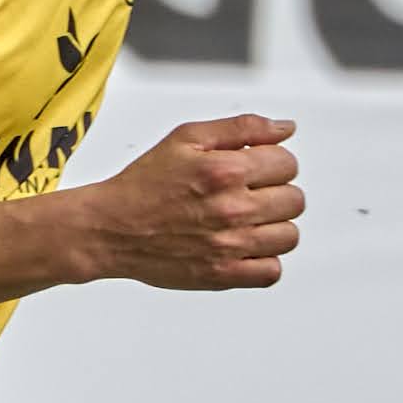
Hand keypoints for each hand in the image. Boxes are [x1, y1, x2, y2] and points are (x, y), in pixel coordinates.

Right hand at [74, 115, 301, 291]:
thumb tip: (286, 128)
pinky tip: (244, 247)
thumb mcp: (187, 138)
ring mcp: (230, 245)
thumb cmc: (144, 184)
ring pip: (289, 235)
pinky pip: (272, 272)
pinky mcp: (223, 275)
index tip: (255, 169)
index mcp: (225, 170)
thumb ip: (242, 128)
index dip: (273, 162)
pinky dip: (265, 260)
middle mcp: (232, 209)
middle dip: (275, 192)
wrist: (109, 229)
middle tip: (248, 195)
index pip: (287, 163)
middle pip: (294, 200)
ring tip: (247, 221)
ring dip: (274, 226)